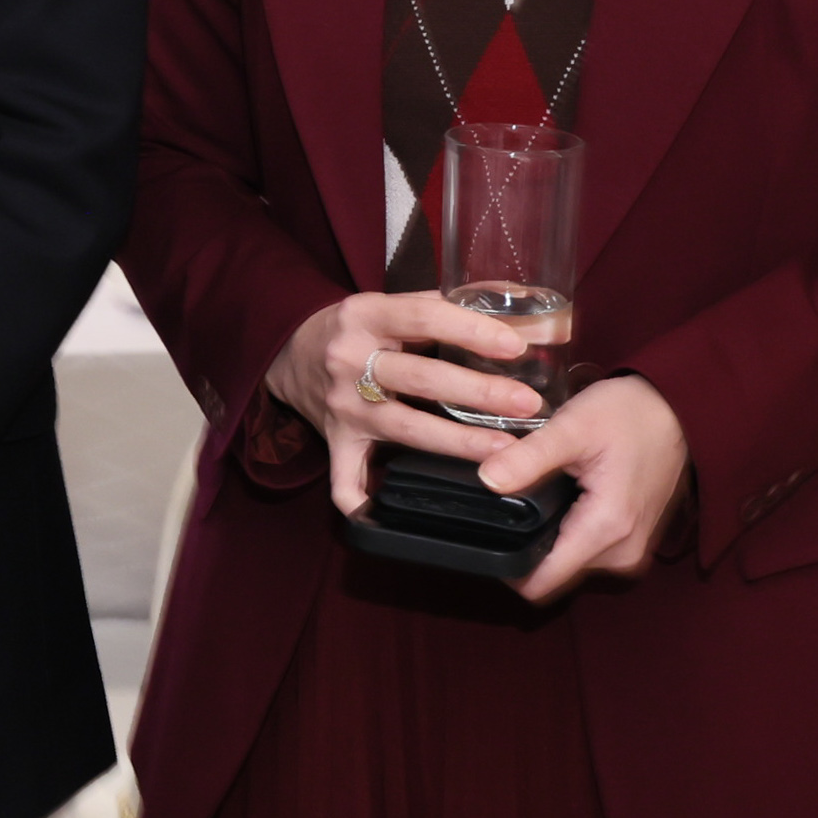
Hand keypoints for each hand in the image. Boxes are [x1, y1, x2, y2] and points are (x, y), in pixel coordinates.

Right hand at [266, 289, 537, 519]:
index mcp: (365, 315)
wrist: (291, 351)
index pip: (423, 316)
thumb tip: (521, 311)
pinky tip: (392, 515)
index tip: (515, 347)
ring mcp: (342, 405)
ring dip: (457, 440)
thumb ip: (444, 306)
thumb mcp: (389, 303)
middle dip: (478, 392)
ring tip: (505, 448)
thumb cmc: (359, 328)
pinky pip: (345, 478)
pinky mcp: (334, 441)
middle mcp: (349, 359)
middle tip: (526, 404)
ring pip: (404, 428)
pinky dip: (362, 500)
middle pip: (420, 378)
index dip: (470, 330)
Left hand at [488, 373, 689, 604]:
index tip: (484, 538)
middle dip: (524, 546)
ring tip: (532, 495)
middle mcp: (621, 554)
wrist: (678, 409)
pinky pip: (585, 551)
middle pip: (552, 574)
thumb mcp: (573, 427)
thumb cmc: (630, 414)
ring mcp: (629, 551)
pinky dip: (566, 531)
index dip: (507, 568)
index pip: (543, 583)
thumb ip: (529, 458)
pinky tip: (557, 498)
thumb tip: (487, 481)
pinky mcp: (630, 541)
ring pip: (567, 563)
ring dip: (546, 537)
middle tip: (505, 504)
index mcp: (606, 529)